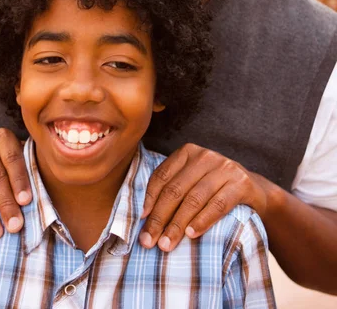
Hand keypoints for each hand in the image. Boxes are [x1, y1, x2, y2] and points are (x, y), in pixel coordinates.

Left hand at [139, 143, 268, 251]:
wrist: (255, 190)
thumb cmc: (214, 188)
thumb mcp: (192, 181)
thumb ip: (173, 190)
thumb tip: (144, 217)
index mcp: (188, 152)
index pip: (162, 175)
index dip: (149, 198)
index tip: (141, 220)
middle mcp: (205, 156)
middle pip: (176, 189)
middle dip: (160, 217)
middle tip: (149, 240)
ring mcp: (225, 167)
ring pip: (194, 198)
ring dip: (178, 224)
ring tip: (167, 244)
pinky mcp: (241, 183)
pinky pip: (218, 204)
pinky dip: (202, 221)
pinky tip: (191, 234)